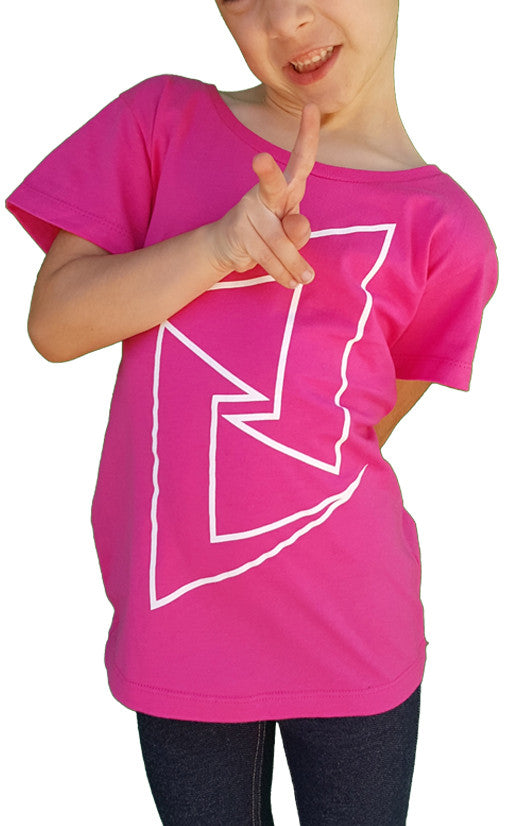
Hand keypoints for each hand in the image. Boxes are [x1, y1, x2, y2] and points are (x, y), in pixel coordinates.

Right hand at [211, 103, 319, 287]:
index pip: (300, 161)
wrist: (229, 249)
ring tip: (304, 278)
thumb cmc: (268, 233)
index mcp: (286, 189)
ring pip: (278, 239)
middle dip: (266, 172)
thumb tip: (297, 226)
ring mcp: (249, 211)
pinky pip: (267, 255)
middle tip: (258, 159)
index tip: (311, 107)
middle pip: (273, 183)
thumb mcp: (290, 232)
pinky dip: (282, 272)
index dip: (307, 136)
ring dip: (293, 263)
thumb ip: (298, 230)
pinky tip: (292, 281)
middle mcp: (266, 194)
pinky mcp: (239, 232)